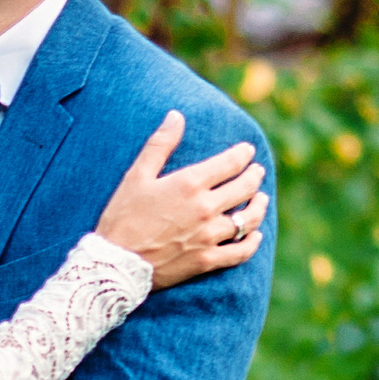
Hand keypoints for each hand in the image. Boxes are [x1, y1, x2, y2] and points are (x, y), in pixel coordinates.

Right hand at [97, 112, 268, 286]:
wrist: (116, 264)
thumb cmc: (123, 217)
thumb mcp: (136, 176)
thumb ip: (160, 144)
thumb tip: (176, 115)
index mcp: (190, 184)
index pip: (230, 163)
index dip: (243, 154)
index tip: (247, 151)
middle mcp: (205, 208)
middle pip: (244, 188)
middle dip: (254, 176)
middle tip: (257, 171)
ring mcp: (209, 236)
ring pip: (247, 219)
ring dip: (259, 207)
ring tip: (262, 200)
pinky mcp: (207, 260)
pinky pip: (240, 251)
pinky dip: (252, 243)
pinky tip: (255, 236)